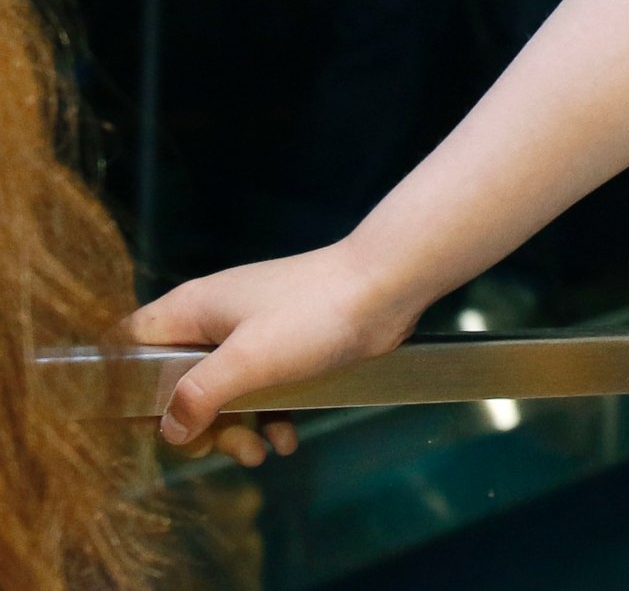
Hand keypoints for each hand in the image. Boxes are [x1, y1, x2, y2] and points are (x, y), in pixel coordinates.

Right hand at [121, 242, 421, 461]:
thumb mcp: (247, 361)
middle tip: (222, 450)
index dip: (127, 390)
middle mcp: (213, 319)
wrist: (389, 286)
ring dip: (235, 429)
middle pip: (176, 383)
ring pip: (222, 392)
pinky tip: (287, 442)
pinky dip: (270, 417)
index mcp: (190, 310)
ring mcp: (251, 332)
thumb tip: (168, 429)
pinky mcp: (286, 346)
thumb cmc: (313, 315)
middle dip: (196, 425)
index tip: (146, 427)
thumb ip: (198, 395)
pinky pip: (261, 390)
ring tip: (260, 455)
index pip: (130, 348)